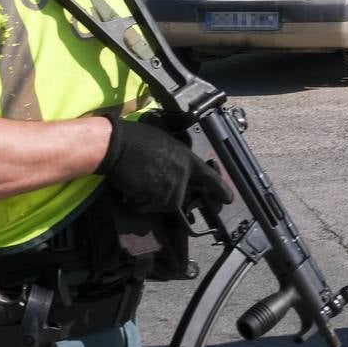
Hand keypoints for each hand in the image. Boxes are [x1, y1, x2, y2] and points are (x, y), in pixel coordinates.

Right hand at [96, 116, 232, 212]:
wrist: (118, 144)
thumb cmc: (136, 139)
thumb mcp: (165, 143)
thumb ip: (175, 160)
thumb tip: (172, 170)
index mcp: (186, 159)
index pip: (208, 177)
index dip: (220, 189)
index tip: (229, 199)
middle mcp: (182, 174)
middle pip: (177, 200)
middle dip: (161, 197)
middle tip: (146, 184)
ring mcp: (169, 186)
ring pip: (160, 205)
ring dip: (147, 200)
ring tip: (137, 182)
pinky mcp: (155, 195)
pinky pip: (145, 207)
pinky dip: (135, 202)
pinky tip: (130, 188)